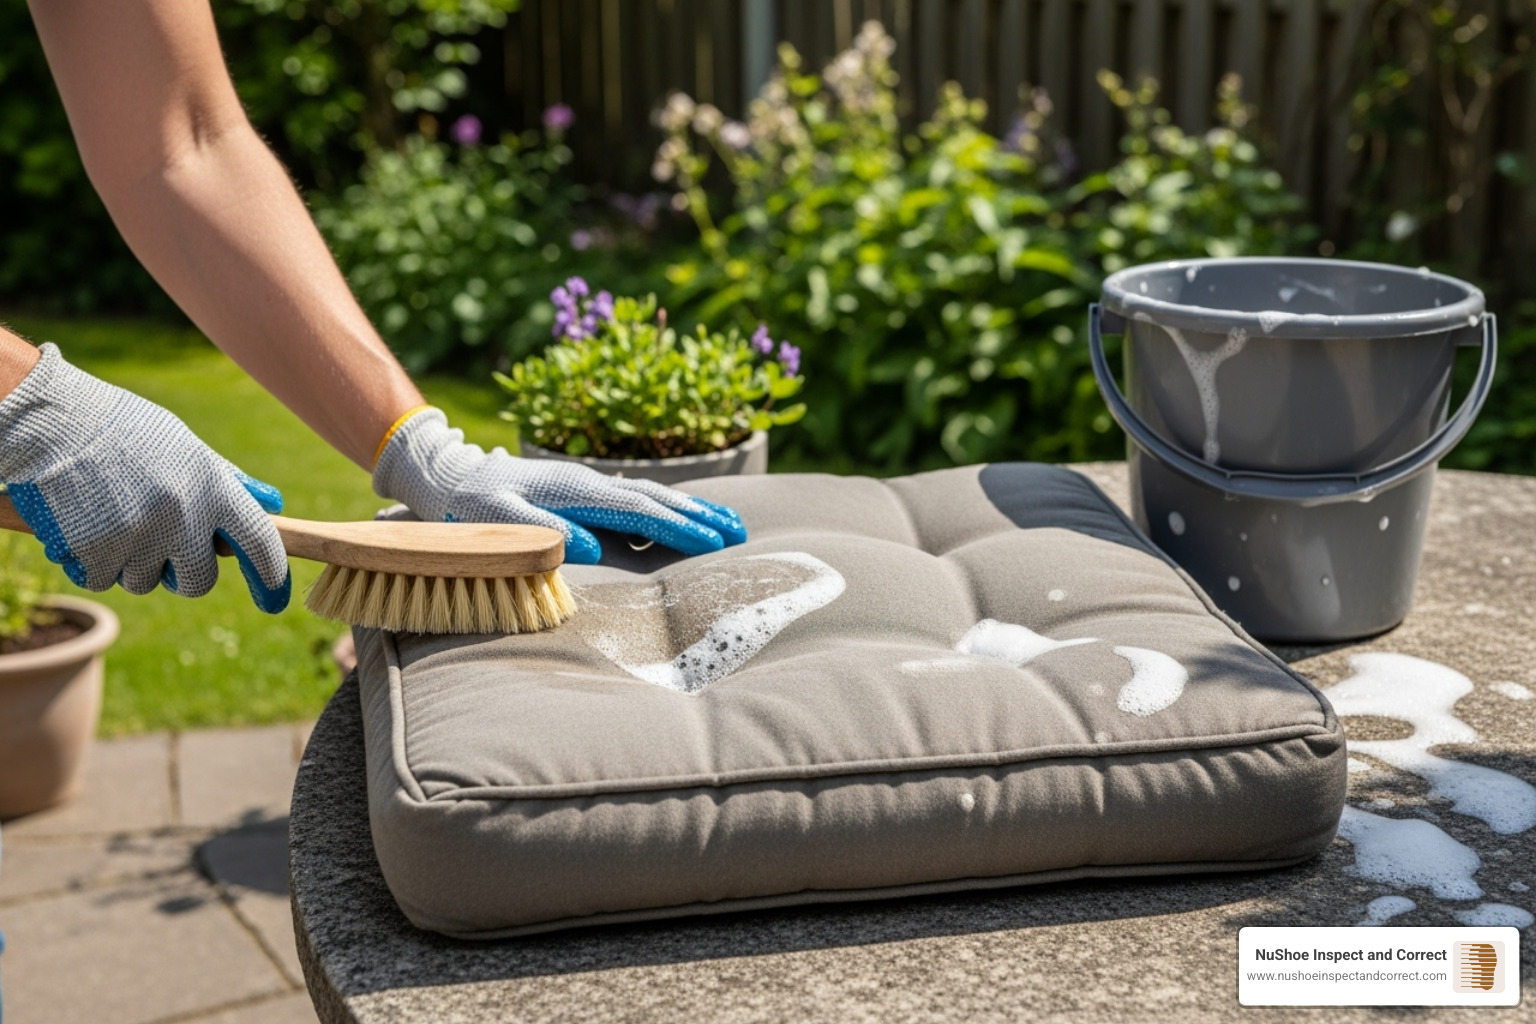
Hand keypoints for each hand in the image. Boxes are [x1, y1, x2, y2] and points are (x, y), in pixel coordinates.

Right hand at [0, 344, 290, 610]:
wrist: (54, 421)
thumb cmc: (125, 431)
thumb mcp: (187, 448)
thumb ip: (228, 481)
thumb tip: (274, 504)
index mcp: (213, 488)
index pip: (260, 542)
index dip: (271, 577)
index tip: (275, 602)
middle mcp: (184, 517)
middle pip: (199, 582)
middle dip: (181, 575)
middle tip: (160, 547)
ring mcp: (140, 538)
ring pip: (145, 582)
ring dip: (130, 563)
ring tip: (112, 518)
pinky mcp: (97, 553)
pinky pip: (102, 580)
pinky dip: (91, 563)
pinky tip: (84, 526)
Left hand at [372, 408, 747, 563]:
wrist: (445, 474)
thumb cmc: (460, 507)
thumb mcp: (486, 522)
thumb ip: (530, 535)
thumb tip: (584, 548)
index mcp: (573, 493)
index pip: (639, 511)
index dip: (678, 528)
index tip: (715, 544)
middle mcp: (588, 485)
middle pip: (656, 499)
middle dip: (700, 517)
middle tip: (741, 535)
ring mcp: (587, 486)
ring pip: (650, 497)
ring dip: (690, 511)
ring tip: (729, 524)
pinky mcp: (582, 493)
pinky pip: (635, 501)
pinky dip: (666, 510)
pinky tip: (682, 521)